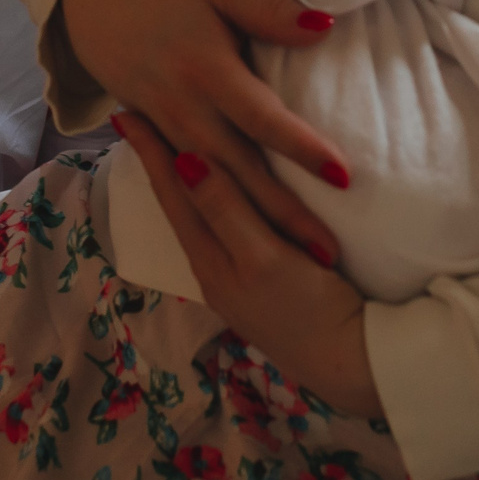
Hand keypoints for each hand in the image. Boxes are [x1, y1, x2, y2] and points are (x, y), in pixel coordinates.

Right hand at [59, 0, 345, 256]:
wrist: (93, 6)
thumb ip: (268, 12)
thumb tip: (324, 26)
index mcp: (207, 70)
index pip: (262, 117)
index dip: (300, 147)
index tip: (341, 176)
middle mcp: (186, 108)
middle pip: (241, 169)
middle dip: (284, 213)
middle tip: (329, 253)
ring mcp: (169, 130)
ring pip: (216, 188)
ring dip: (256, 225)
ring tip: (300, 260)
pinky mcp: (158, 141)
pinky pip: (191, 187)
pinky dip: (220, 216)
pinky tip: (249, 243)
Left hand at [115, 111, 382, 415]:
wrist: (351, 364)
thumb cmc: (311, 309)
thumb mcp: (264, 259)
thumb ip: (227, 211)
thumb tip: (186, 161)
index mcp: (212, 256)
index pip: (174, 193)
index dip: (151, 152)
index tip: (127, 115)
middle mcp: (214, 268)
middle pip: (179, 206)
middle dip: (158, 164)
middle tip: (137, 123)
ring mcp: (235, 281)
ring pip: (198, 219)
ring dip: (180, 185)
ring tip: (166, 155)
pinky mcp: (260, 287)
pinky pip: (221, 232)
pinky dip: (208, 205)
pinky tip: (216, 204)